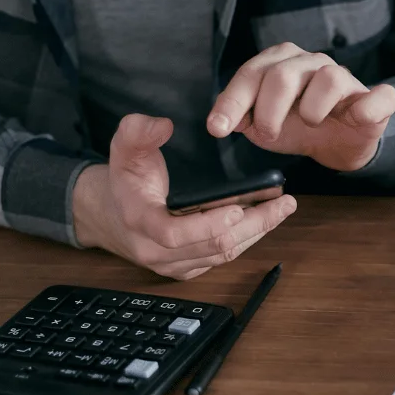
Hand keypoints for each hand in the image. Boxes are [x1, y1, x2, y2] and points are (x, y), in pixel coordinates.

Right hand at [72, 114, 296, 279]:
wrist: (111, 216)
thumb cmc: (124, 181)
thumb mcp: (123, 149)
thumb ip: (137, 131)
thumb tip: (163, 125)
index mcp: (140, 222)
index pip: (174, 234)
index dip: (207, 225)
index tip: (238, 209)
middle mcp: (157, 251)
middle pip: (212, 247)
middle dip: (253, 225)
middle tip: (283, 204)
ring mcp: (174, 265)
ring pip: (223, 255)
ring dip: (257, 232)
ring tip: (283, 208)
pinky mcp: (188, 269)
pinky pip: (222, 259)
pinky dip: (247, 239)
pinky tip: (266, 219)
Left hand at [206, 42, 394, 170]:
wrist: (340, 143)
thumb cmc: (299, 127)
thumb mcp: (263, 126)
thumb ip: (242, 118)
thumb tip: (225, 121)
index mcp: (281, 62)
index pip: (251, 74)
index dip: (232, 102)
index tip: (218, 129)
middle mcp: (312, 62)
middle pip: (283, 75)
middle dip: (268, 111)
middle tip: (268, 133)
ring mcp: (346, 78)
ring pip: (328, 78)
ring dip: (311, 110)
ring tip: (310, 124)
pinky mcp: (376, 99)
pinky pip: (378, 96)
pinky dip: (367, 107)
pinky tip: (356, 118)